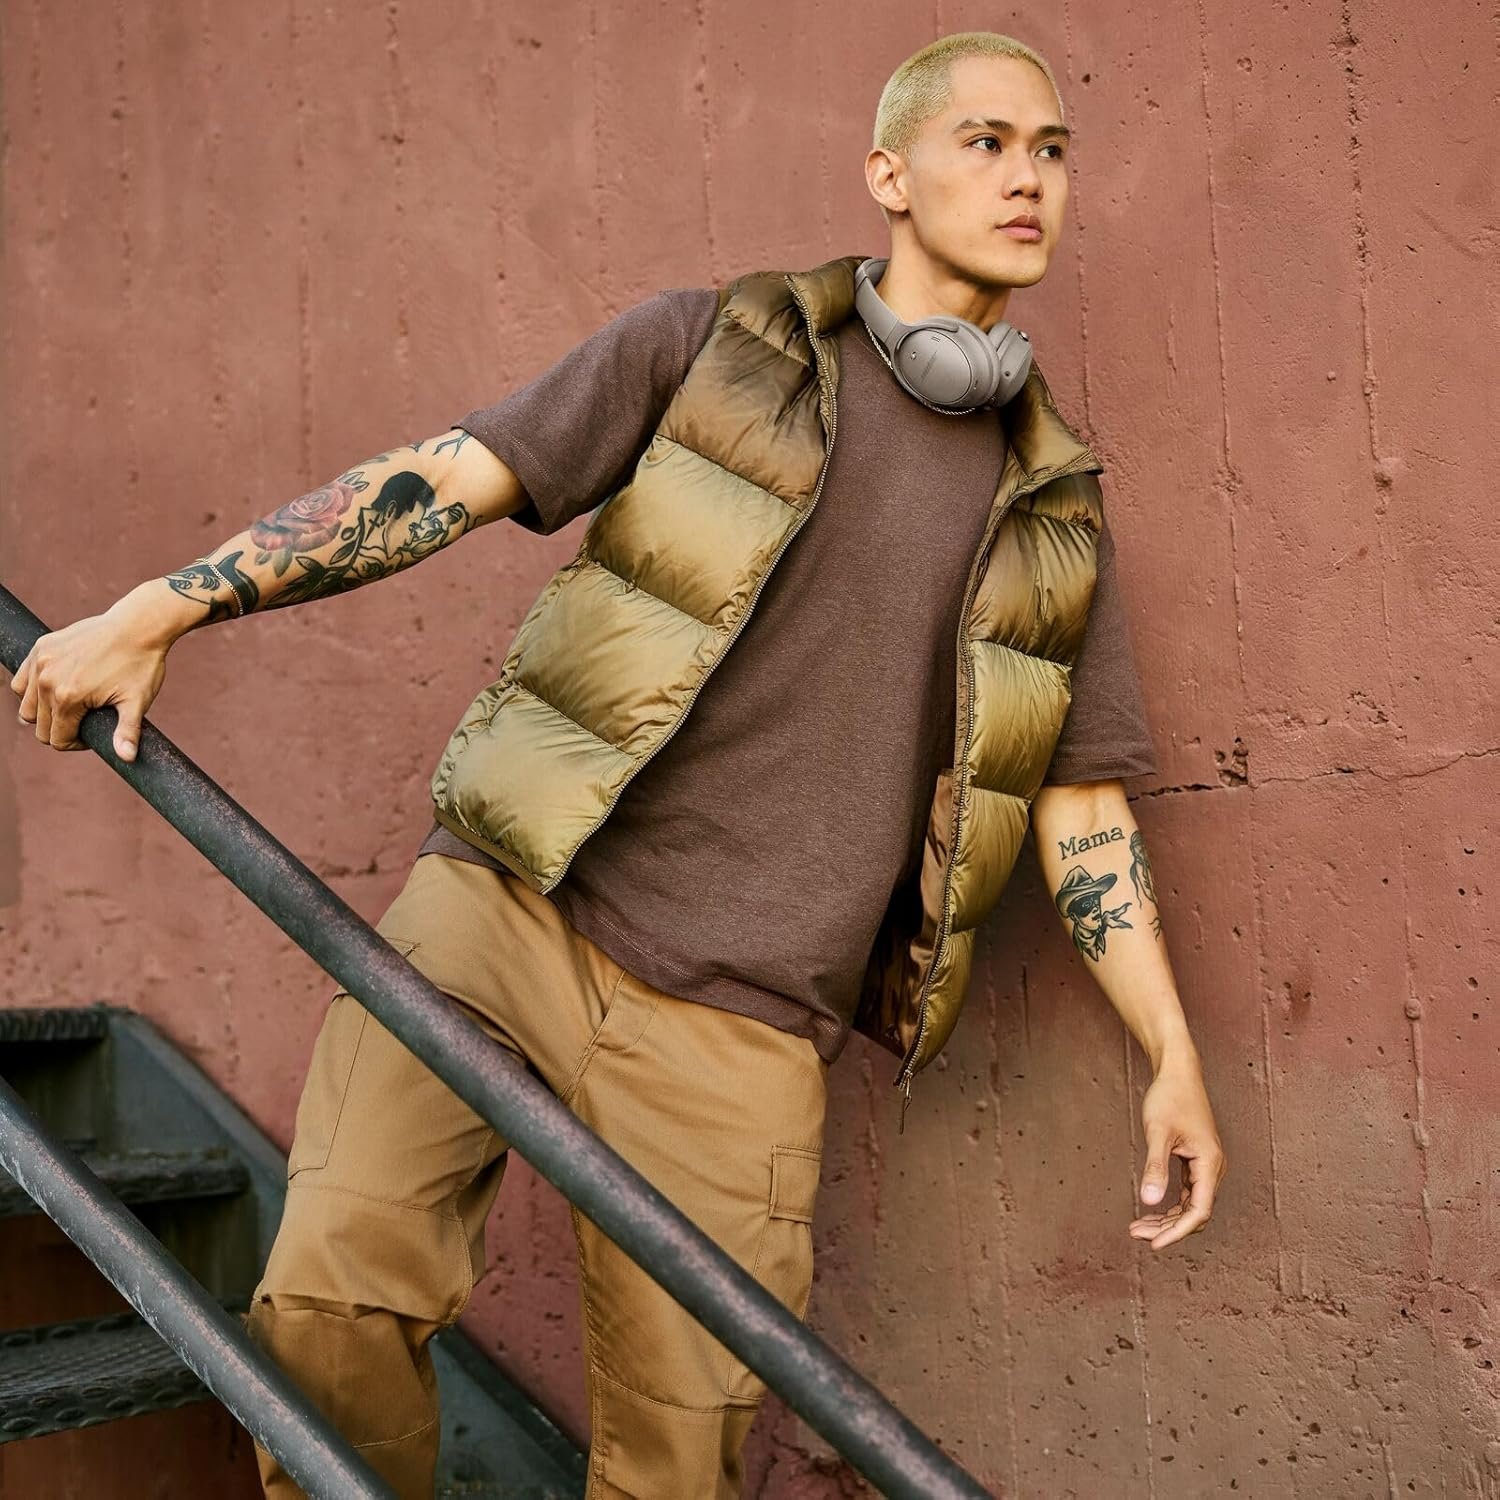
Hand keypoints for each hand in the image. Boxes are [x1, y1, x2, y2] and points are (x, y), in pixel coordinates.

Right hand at [11, 596, 171, 760]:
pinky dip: (33, 690)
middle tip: (88, 718)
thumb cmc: (140, 665)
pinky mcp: (40, 648)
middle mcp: (46, 680)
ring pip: (28, 707)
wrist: (138, 626)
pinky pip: (22, 681)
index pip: (57, 740)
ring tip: (74, 705)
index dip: (77, 743)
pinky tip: (56, 689)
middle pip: (40, 727)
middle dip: (63, 729)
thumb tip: (127, 759)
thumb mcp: (137, 702)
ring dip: (46, 712)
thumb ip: (127, 732)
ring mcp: (40, 662)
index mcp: (67, 698)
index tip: (94, 732)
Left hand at [1129, 1048, 1226, 1249]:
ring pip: (1191, 1205)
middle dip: (1168, 1228)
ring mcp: (1206, 1165)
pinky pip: (1188, 1193)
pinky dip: (1170, 1205)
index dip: (1177, 1232)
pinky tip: (1151, 1210)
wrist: (1178, 1072)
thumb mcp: (1158, 1133)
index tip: (1154, 1245)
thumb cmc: (1169, 1097)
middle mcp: (1213, 1168)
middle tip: (1136, 1234)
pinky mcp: (1196, 1161)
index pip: (1199, 1211)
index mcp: (1209, 1163)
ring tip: (1138, 1227)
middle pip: (1195, 1212)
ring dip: (1167, 1219)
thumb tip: (1149, 1201)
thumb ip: (1155, 1167)